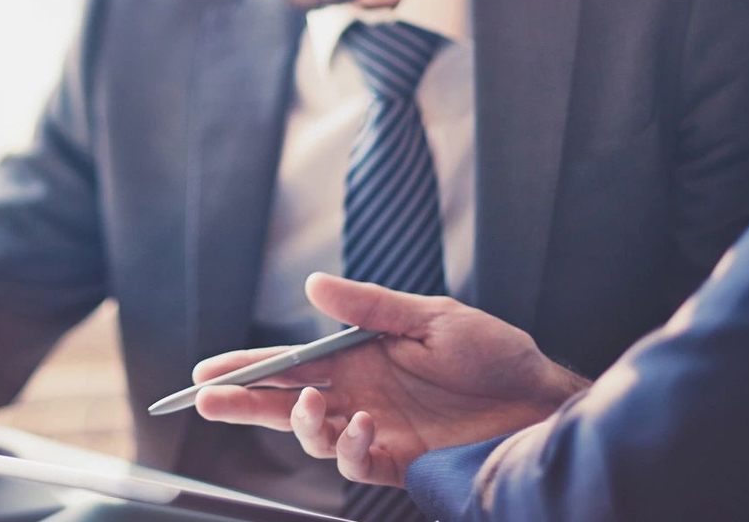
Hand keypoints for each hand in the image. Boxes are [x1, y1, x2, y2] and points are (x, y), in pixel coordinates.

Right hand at [192, 273, 586, 486]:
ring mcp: (377, 430)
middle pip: (285, 403)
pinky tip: (360, 426)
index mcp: (359, 357)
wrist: (541, 400)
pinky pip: (357, 462)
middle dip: (243, 404)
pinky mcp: (400, 461)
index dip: (247, 368)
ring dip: (298, 424)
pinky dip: (349, 447)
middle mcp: (359, 395)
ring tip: (307, 406)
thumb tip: (312, 285)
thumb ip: (369, 307)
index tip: (207, 372)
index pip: (289, 363)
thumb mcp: (431, 317)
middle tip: (207, 401)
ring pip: (313, 436)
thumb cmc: (493, 354)